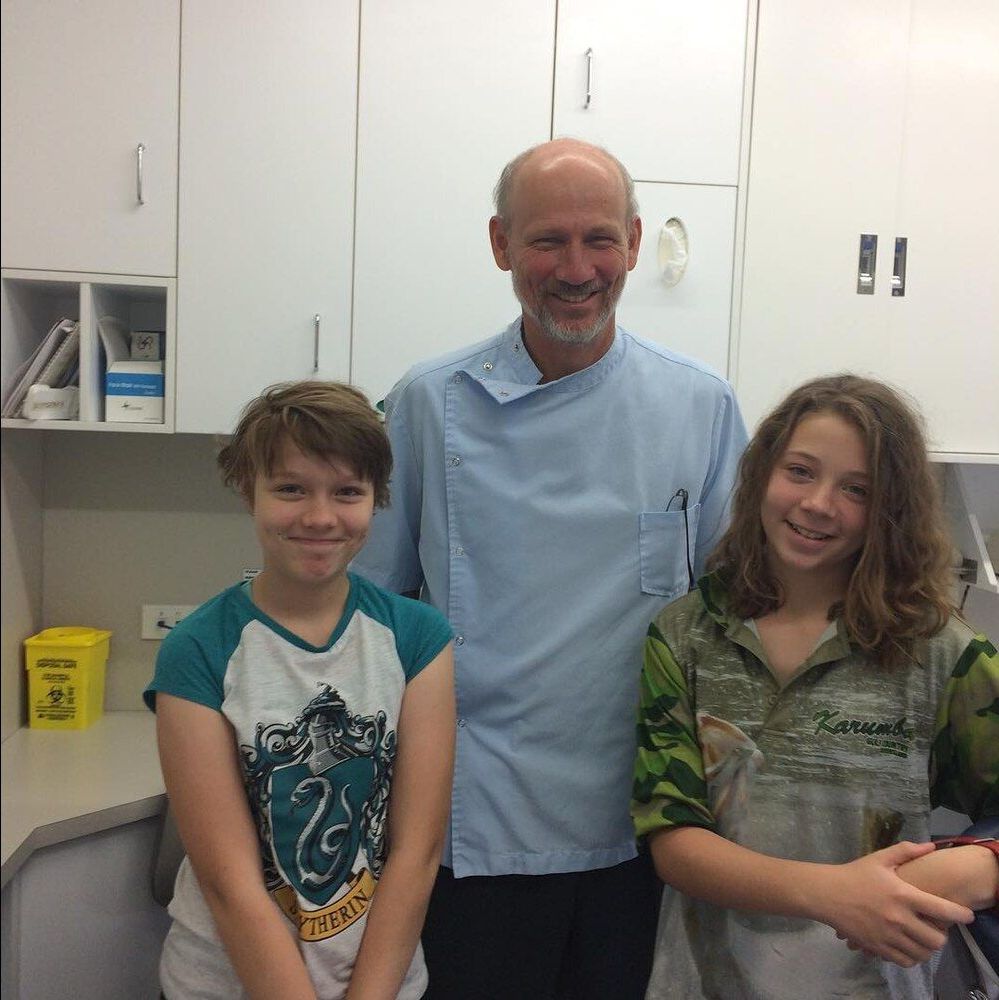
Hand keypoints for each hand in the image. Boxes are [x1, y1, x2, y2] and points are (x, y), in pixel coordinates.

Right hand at [815, 841, 973, 967]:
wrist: (826, 893)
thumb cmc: (854, 874)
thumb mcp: (879, 859)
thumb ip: (906, 851)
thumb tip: (930, 846)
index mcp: (903, 894)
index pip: (942, 910)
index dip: (961, 915)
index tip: (967, 915)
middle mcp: (899, 919)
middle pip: (936, 940)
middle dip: (942, 935)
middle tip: (936, 927)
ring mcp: (888, 936)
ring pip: (922, 954)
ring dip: (927, 948)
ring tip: (922, 938)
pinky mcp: (878, 948)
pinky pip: (905, 961)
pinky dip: (911, 957)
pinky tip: (907, 946)